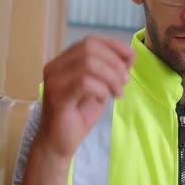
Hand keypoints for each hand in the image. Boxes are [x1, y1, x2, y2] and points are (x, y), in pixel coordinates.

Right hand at [36, 35, 135, 158]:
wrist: (59, 143)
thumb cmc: (78, 116)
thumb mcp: (101, 88)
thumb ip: (112, 71)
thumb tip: (130, 54)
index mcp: (64, 61)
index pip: (90, 41)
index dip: (114, 45)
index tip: (131, 58)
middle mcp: (55, 67)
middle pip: (89, 48)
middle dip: (114, 62)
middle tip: (124, 81)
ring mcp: (54, 80)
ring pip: (88, 63)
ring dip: (111, 77)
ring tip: (117, 92)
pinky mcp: (57, 96)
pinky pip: (84, 82)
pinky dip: (101, 89)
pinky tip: (104, 99)